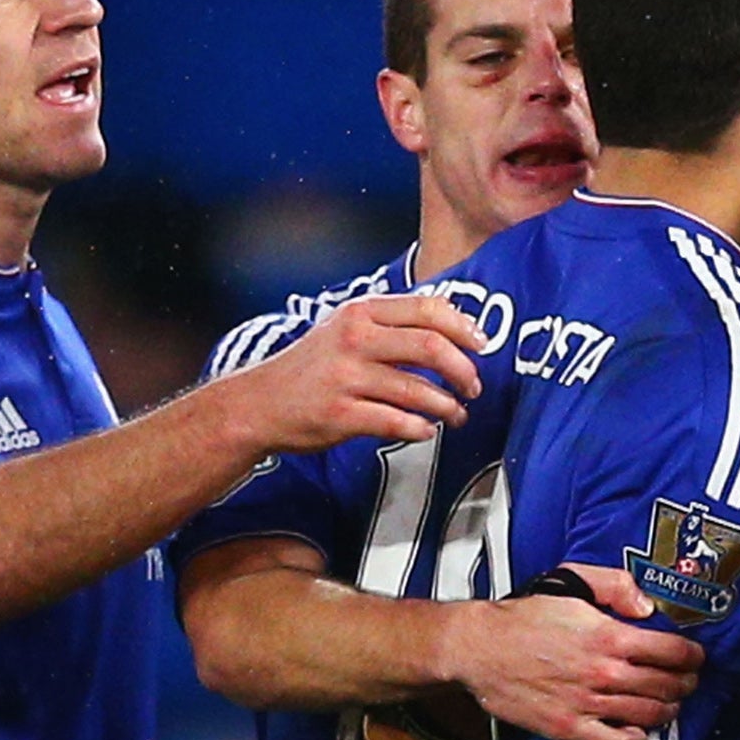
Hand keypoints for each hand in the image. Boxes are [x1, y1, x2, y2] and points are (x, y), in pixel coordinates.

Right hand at [231, 295, 486, 451]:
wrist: (259, 404)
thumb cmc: (311, 368)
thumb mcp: (344, 328)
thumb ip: (389, 323)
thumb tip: (449, 322)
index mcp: (360, 313)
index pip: (427, 308)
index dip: (463, 327)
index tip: (481, 345)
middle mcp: (355, 340)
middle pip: (431, 346)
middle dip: (463, 370)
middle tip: (474, 386)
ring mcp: (347, 378)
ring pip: (418, 390)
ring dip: (447, 407)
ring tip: (456, 414)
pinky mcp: (341, 415)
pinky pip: (397, 422)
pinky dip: (421, 429)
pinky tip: (426, 431)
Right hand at [437, 566, 703, 739]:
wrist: (480, 648)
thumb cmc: (526, 614)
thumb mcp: (572, 581)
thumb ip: (616, 586)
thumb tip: (648, 608)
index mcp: (609, 635)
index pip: (672, 651)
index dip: (693, 656)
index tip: (696, 656)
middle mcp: (604, 673)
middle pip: (667, 686)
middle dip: (686, 683)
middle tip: (688, 680)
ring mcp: (588, 704)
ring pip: (649, 715)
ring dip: (669, 709)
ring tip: (670, 703)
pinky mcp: (570, 728)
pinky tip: (639, 730)